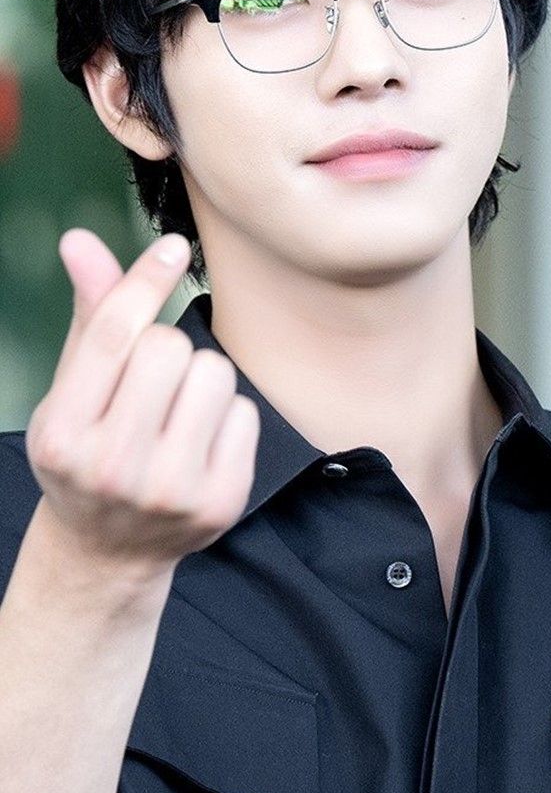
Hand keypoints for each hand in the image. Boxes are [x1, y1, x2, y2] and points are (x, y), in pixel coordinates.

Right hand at [25, 229, 259, 577]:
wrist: (108, 552)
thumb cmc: (88, 453)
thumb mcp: (71, 393)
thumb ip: (88, 317)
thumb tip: (79, 239)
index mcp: (63, 435)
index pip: (114, 336)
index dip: (145, 280)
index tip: (172, 248)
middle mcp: (112, 467)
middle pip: (170, 349)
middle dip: (166, 349)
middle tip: (152, 384)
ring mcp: (169, 490)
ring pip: (215, 374)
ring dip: (201, 379)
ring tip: (176, 412)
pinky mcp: (219, 503)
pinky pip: (246, 413)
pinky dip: (228, 416)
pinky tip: (199, 443)